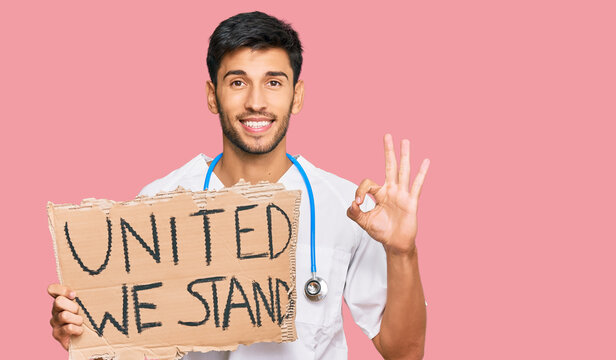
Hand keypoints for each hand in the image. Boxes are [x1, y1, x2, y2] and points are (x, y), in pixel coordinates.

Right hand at [47, 284, 83, 349]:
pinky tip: (80, 331)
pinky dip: (77, 329)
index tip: (74, 295)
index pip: (52, 289)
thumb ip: (88, 295)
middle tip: (79, 312)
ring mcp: (55, 322)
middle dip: (73, 306)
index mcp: (62, 300)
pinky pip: (68, 328)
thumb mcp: (89, 305)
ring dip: (77, 319)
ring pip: (64, 315)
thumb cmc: (89, 318)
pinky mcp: (57, 334)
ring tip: (81, 323)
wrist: (87, 339)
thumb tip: (102, 282)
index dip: (62, 290)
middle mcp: (55, 310)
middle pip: (58, 301)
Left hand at [347, 134, 429, 254]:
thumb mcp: (364, 222)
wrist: (395, 244)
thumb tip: (352, 203)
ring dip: (404, 156)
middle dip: (388, 152)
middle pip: (389, 167)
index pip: (368, 184)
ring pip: (403, 172)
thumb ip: (354, 213)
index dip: (360, 190)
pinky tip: (426, 161)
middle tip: (387, 136)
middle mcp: (391, 190)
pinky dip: (421, 173)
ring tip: (405, 141)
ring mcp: (402, 195)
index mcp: (380, 194)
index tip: (358, 202)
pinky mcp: (411, 202)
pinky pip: (416, 186)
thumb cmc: (381, 232)